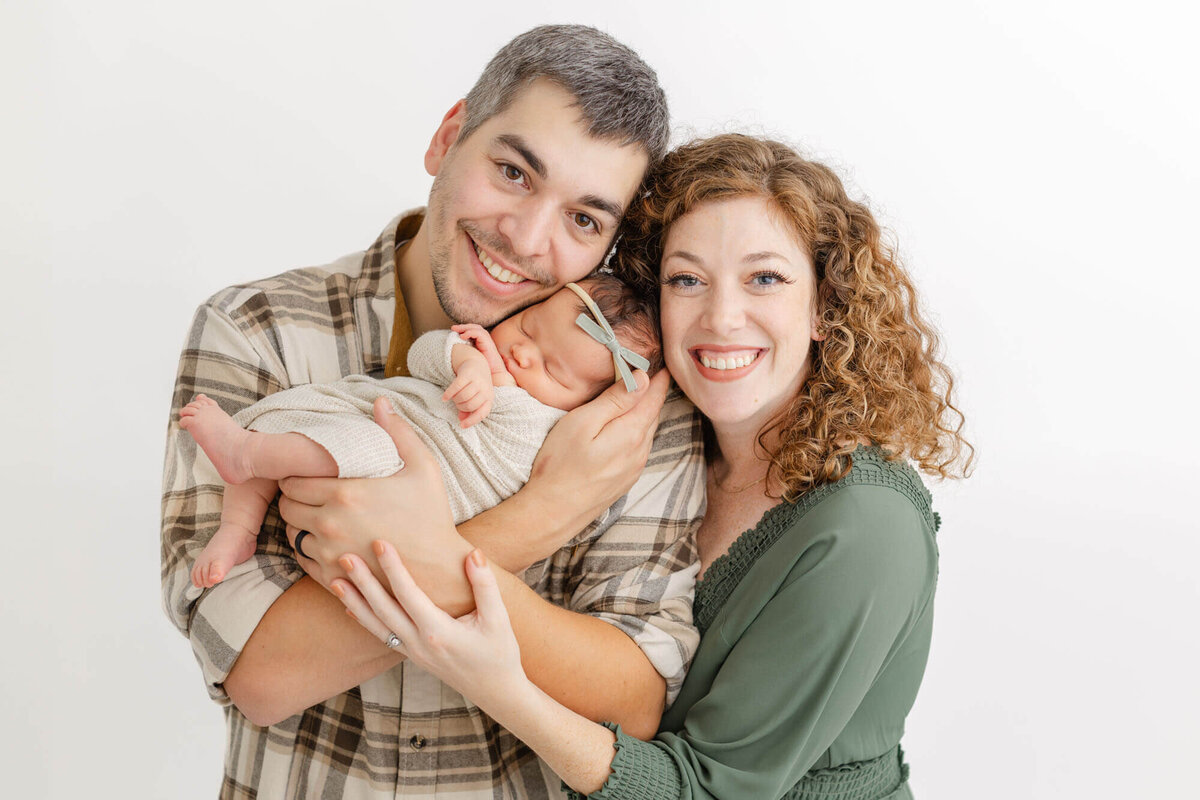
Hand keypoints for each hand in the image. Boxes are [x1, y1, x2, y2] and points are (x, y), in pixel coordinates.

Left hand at [278, 398, 474, 609]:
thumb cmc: (432, 515)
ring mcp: (329, 554)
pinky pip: (301, 560)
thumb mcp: (423, 467)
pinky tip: (325, 542)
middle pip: (286, 507)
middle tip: (310, 494)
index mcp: (345, 493)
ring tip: (317, 517)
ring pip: (291, 534)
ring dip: (299, 525)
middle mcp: (330, 524)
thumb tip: (380, 402)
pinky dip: (307, 550)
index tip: (309, 475)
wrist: (440, 568)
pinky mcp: (332, 577)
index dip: (297, 476)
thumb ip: (398, 432)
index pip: (293, 481)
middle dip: (294, 499)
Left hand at [332, 541, 527, 708]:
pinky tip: (350, 606)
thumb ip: (484, 585)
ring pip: (376, 625)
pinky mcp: (412, 656)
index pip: (408, 594)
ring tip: (334, 580)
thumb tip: (472, 553)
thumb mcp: (498, 619)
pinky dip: (364, 620)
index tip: (379, 543)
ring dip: (354, 601)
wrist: (496, 691)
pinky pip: (381, 636)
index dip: (393, 568)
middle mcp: (419, 644)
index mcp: (438, 633)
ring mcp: (412, 653)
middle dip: (363, 582)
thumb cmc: (500, 653)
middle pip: (383, 609)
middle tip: (344, 556)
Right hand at [444, 344, 494, 427]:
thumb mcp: (477, 397)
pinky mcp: (468, 374)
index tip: (461, 425)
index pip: (482, 413)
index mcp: (489, 398)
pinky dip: (449, 394)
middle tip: (457, 403)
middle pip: (470, 405)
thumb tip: (462, 420)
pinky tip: (444, 398)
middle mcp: (485, 389)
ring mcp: (477, 381)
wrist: (477, 363)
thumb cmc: (477, 385)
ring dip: (455, 400)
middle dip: (461, 407)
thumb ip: (470, 409)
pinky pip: (456, 387)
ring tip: (454, 398)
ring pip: (463, 397)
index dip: (472, 421)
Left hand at [451, 324, 507, 377]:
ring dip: (465, 328)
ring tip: (456, 330)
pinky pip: (479, 334)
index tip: (453, 330)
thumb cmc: (483, 369)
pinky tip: (463, 336)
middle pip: (474, 327)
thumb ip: (465, 353)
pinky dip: (470, 333)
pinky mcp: (488, 343)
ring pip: (476, 328)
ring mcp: (487, 341)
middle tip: (453, 328)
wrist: (493, 375)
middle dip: (463, 326)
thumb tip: (453, 352)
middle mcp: (484, 340)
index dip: (463, 329)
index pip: (472, 330)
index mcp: (480, 342)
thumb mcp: (471, 359)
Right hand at [526, 369, 669, 535]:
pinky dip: (639, 429)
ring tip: (643, 394)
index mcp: (632, 432)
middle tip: (655, 372)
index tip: (665, 362)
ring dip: (647, 411)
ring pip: (647, 431)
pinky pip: (640, 446)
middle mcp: (640, 450)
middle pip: (653, 413)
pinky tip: (628, 425)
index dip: (659, 379)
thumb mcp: (583, 423)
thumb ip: (615, 400)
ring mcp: (634, 467)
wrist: (553, 512)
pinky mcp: (625, 478)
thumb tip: (643, 378)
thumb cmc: (560, 464)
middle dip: (654, 392)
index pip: (653, 397)